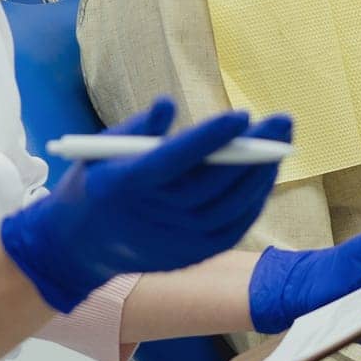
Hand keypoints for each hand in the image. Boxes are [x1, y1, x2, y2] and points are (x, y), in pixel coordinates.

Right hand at [1, 98, 292, 311]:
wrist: (78, 248)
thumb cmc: (94, 184)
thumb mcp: (100, 150)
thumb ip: (138, 128)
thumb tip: (167, 104)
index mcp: (127, 184)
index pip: (175, 160)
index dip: (210, 138)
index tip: (242, 114)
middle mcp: (155, 217)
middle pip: (214, 183)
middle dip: (254, 150)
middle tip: (282, 121)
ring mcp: (177, 241)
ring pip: (231, 206)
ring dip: (261, 174)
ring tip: (279, 143)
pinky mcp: (192, 255)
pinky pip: (233, 227)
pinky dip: (253, 201)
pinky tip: (264, 174)